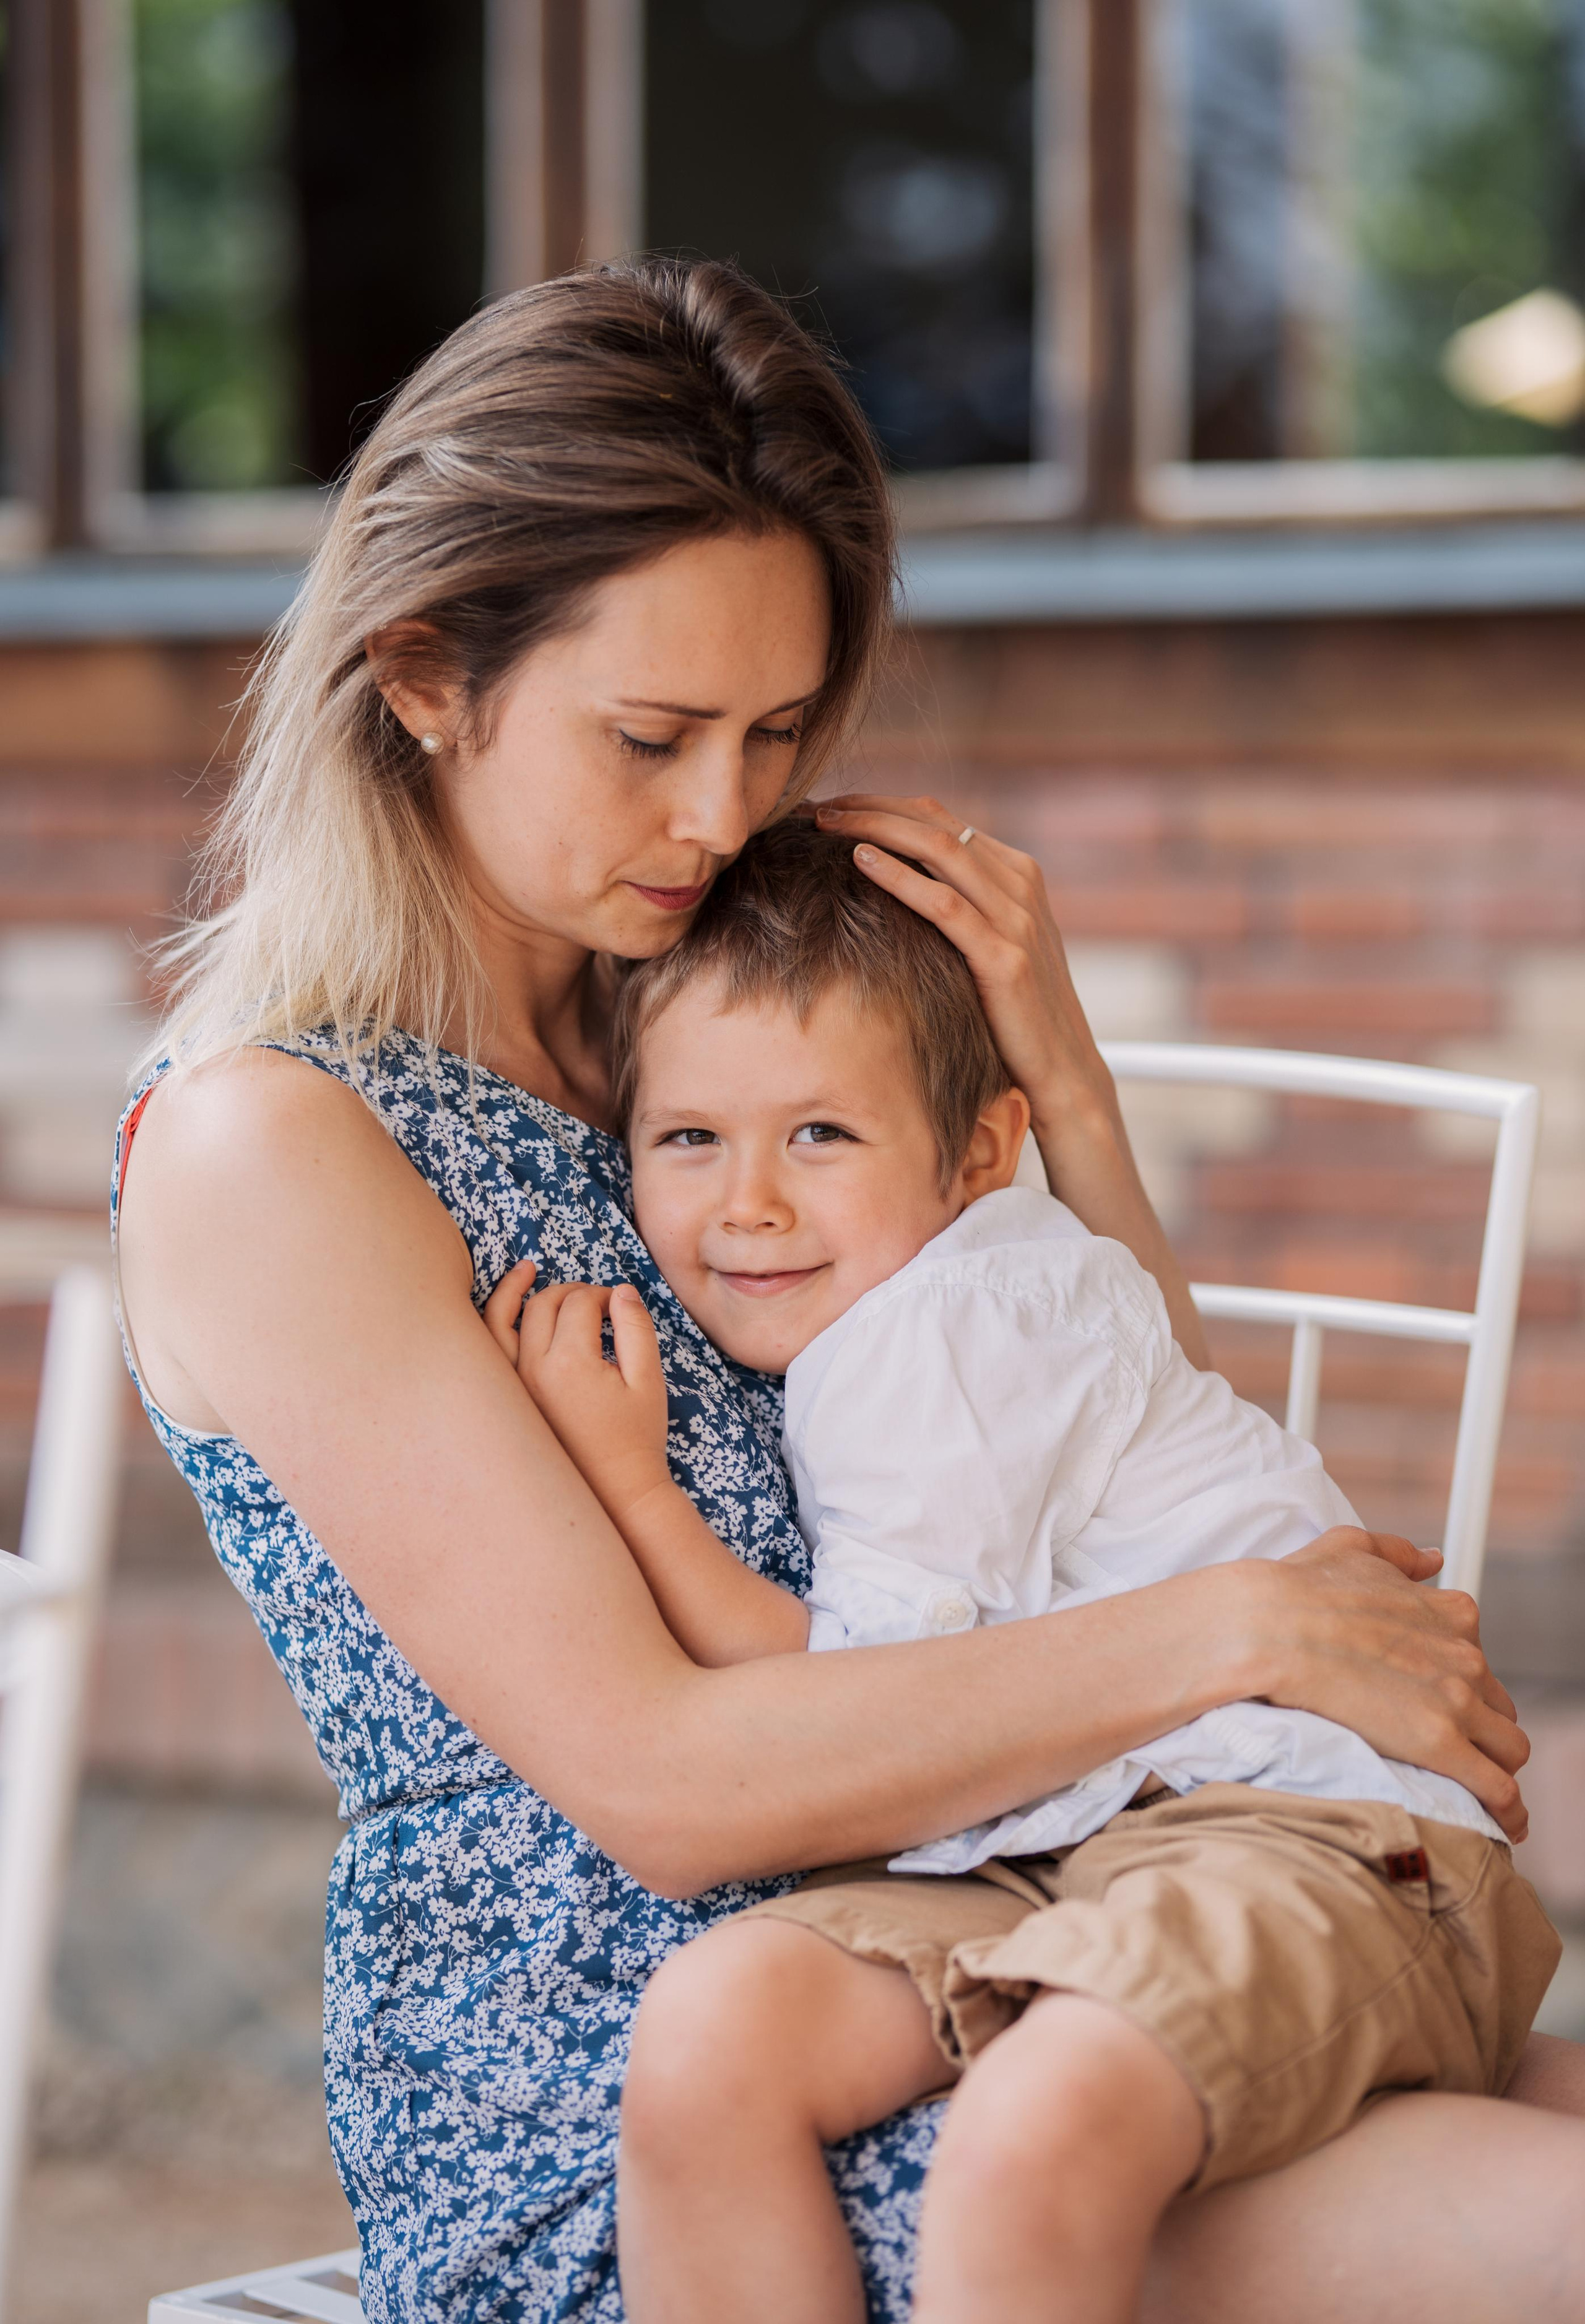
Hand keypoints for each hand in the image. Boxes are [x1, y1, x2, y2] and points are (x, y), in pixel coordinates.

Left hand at [483, 1261, 671, 1525]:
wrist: (615, 1492)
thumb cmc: (636, 1437)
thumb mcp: (648, 1380)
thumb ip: (636, 1329)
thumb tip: (621, 1290)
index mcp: (570, 1362)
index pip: (579, 1303)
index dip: (603, 1295)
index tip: (620, 1305)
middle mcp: (532, 1370)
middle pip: (543, 1304)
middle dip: (570, 1291)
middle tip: (595, 1300)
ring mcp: (514, 1386)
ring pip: (501, 1321)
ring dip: (514, 1290)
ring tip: (527, 1269)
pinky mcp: (509, 1400)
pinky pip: (489, 1350)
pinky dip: (495, 1323)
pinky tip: (507, 1311)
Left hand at [813, 793, 1114, 1154]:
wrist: (1061, 1069)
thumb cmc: (1014, 1012)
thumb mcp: (994, 944)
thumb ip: (963, 906)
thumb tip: (899, 883)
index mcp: (1017, 873)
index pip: (941, 819)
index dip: (883, 805)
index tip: (833, 807)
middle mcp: (1020, 885)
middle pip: (935, 823)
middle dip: (870, 807)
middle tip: (816, 806)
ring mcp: (1016, 919)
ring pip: (938, 849)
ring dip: (875, 829)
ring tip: (824, 824)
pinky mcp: (1005, 957)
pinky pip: (944, 904)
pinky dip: (899, 876)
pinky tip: (859, 860)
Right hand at [1243, 1526, 1529, 1840]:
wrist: (1267, 1627)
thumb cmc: (1298, 1588)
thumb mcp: (1352, 1548)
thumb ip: (1399, 1554)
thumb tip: (1433, 1559)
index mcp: (1450, 1613)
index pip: (1480, 1659)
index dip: (1463, 1684)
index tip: (1441, 1702)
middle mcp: (1465, 1654)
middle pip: (1498, 1705)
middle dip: (1481, 1727)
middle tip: (1448, 1748)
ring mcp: (1457, 1700)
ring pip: (1509, 1748)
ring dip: (1496, 1767)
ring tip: (1479, 1792)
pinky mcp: (1440, 1743)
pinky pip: (1498, 1788)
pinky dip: (1506, 1808)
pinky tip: (1502, 1823)